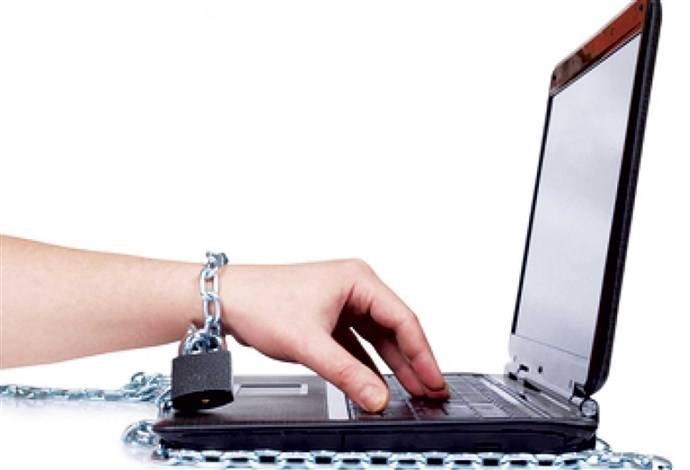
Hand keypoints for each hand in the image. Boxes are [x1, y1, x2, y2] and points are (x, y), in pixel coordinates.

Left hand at [220, 259, 448, 412]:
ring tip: (412, 389)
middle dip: (412, 361)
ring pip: (377, 336)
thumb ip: (347, 373)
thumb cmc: (261, 302)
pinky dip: (368, 361)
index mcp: (358, 280)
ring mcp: (342, 301)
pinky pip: (358, 341)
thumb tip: (377, 397)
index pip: (403, 319)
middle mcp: (354, 287)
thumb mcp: (309, 343)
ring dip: (392, 363)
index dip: (423, 354)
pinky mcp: (329, 315)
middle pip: (394, 328)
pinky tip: (378, 380)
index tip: (434, 380)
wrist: (225, 300)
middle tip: (431, 390)